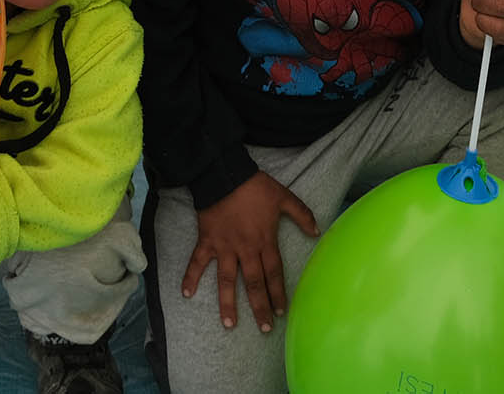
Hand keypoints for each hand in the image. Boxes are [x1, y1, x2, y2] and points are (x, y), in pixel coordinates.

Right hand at [184, 173, 318, 332]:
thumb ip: (301, 214)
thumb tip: (317, 231)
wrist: (224, 174)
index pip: (274, 274)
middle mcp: (246, 249)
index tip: (281, 312)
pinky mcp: (207, 241)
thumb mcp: (283, 197)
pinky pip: (197, 261)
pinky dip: (191, 276)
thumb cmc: (255, 186)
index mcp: (264, 241)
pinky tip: (186, 294)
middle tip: (264, 328)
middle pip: (254, 283)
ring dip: (228, 303)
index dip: (278, 294)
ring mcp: (225, 247)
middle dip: (260, 307)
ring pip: (227, 280)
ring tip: (229, 324)